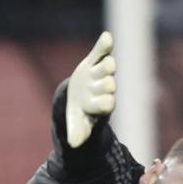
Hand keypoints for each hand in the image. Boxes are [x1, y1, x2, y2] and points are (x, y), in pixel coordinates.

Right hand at [65, 31, 115, 147]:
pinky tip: (106, 38)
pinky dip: (103, 45)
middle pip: (109, 83)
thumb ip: (77, 131)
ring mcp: (100, 72)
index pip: (107, 102)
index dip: (105, 103)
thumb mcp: (77, 122)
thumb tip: (74, 145)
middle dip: (105, 84)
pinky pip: (101, 50)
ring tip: (102, 65)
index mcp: (103, 104)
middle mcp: (104, 87)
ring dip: (105, 66)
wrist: (79, 95)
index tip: (104, 104)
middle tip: (101, 85)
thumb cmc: (81, 112)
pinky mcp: (94, 59)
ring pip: (107, 66)